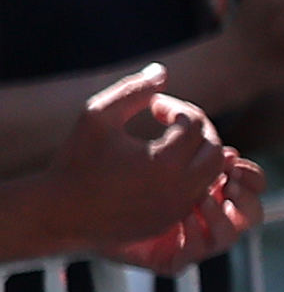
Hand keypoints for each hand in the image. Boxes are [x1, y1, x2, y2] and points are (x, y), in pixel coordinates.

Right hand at [31, 68, 245, 263]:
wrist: (60, 214)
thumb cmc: (76, 161)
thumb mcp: (97, 115)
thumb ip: (132, 90)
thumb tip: (162, 71)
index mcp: (165, 161)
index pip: (194, 123)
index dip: (176, 107)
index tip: (155, 105)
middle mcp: (180, 188)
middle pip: (214, 147)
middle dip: (198, 128)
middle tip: (173, 120)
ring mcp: (179, 208)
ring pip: (214, 172)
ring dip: (199, 151)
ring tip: (173, 139)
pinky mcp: (173, 220)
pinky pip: (200, 193)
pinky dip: (193, 174)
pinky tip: (168, 163)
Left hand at [110, 151, 262, 272]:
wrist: (74, 208)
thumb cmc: (111, 179)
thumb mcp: (154, 155)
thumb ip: (189, 148)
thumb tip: (228, 152)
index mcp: (207, 192)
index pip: (249, 187)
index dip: (251, 175)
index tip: (233, 158)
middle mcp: (205, 220)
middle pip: (252, 214)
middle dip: (246, 197)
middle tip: (228, 182)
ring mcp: (190, 242)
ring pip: (229, 237)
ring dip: (222, 217)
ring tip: (203, 199)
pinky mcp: (171, 260)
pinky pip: (194, 254)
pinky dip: (195, 235)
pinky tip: (183, 217)